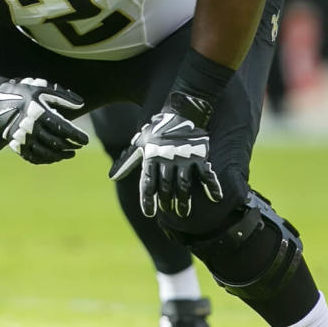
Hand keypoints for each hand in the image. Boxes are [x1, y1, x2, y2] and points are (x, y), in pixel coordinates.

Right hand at [0, 78, 87, 163]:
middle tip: (79, 146)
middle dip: (71, 146)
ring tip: (71, 153)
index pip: (63, 129)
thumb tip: (81, 103)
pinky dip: (46, 160)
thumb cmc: (22, 92)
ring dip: (61, 155)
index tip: (86, 140)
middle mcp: (30, 127)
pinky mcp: (15, 145)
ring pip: (46, 153)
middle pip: (56, 142)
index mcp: (38, 112)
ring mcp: (22, 138)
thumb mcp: (42, 88)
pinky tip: (54, 158)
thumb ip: (63, 96)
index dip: (77, 136)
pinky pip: (33, 157)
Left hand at [109, 93, 222, 216]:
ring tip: (183, 212)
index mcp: (151, 157)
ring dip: (183, 201)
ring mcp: (185, 158)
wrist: (179, 113)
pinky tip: (215, 198)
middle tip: (168, 211)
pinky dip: (212, 186)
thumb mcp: (139, 144)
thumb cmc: (156, 132)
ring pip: (183, 185)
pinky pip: (206, 174)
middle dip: (166, 202)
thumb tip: (112, 178)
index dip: (147, 200)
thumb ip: (127, 162)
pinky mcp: (200, 155)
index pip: (148, 183)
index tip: (149, 214)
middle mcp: (167, 159)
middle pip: (166, 187)